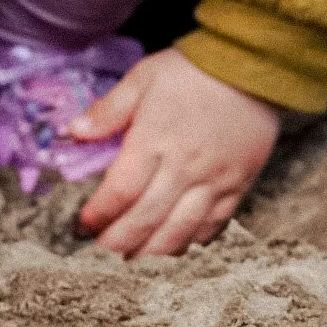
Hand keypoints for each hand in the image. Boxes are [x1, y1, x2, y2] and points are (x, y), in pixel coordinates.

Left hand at [68, 49, 279, 256]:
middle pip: (146, 218)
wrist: (252, 68)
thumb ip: (110, 109)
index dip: (99, 214)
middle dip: (119, 240)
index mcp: (155, 140)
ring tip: (133, 258)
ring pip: (179, 231)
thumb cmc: (193, 70)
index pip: (121, 190)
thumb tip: (74, 130)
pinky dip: (192, 242)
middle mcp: (183, 167)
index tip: (83, 224)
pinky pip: (214, 225)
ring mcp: (213, 181)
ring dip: (152, 251)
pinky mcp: (237, 186)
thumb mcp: (143, 77)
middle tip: (101, 249)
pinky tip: (176, 247)